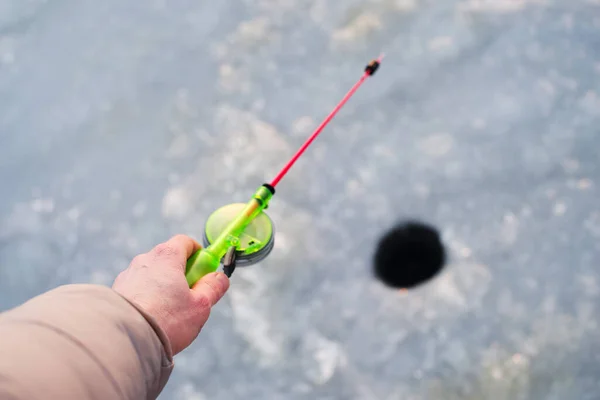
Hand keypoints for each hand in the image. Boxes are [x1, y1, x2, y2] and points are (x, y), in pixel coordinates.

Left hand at [112, 235, 229, 354]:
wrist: (125, 339)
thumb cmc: (165, 320)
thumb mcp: (200, 305)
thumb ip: (213, 288)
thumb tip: (220, 278)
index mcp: (166, 256)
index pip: (185, 242)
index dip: (198, 254)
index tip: (205, 271)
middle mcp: (144, 260)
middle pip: (168, 259)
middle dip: (181, 274)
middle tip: (190, 297)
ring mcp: (127, 275)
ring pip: (152, 276)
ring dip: (163, 288)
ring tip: (169, 314)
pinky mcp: (116, 292)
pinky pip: (138, 290)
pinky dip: (147, 299)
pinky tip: (151, 319)